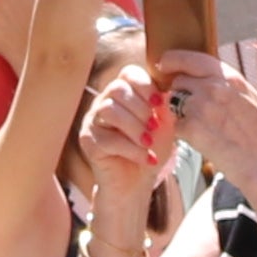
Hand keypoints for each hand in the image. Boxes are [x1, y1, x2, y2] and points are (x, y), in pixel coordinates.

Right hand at [74, 67, 167, 202]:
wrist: (137, 183)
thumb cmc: (150, 149)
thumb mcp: (164, 124)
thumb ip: (165, 105)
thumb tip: (169, 88)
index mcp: (123, 93)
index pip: (128, 73)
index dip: (144, 85)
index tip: (159, 103)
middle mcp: (104, 102)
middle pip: (116, 89)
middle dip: (140, 108)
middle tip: (154, 127)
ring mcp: (93, 121)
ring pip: (109, 110)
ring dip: (134, 127)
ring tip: (149, 143)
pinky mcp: (88, 142)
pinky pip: (107, 139)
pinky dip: (131, 149)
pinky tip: (146, 158)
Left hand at [153, 51, 256, 190]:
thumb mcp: (251, 98)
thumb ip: (228, 85)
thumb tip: (211, 78)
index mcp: (229, 77)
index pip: (191, 58)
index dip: (174, 60)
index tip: (165, 64)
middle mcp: (212, 87)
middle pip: (179, 81)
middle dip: (180, 91)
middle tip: (191, 107)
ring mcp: (200, 106)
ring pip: (174, 101)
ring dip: (180, 111)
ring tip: (200, 126)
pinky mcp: (191, 128)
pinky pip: (176, 125)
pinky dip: (183, 133)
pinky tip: (200, 140)